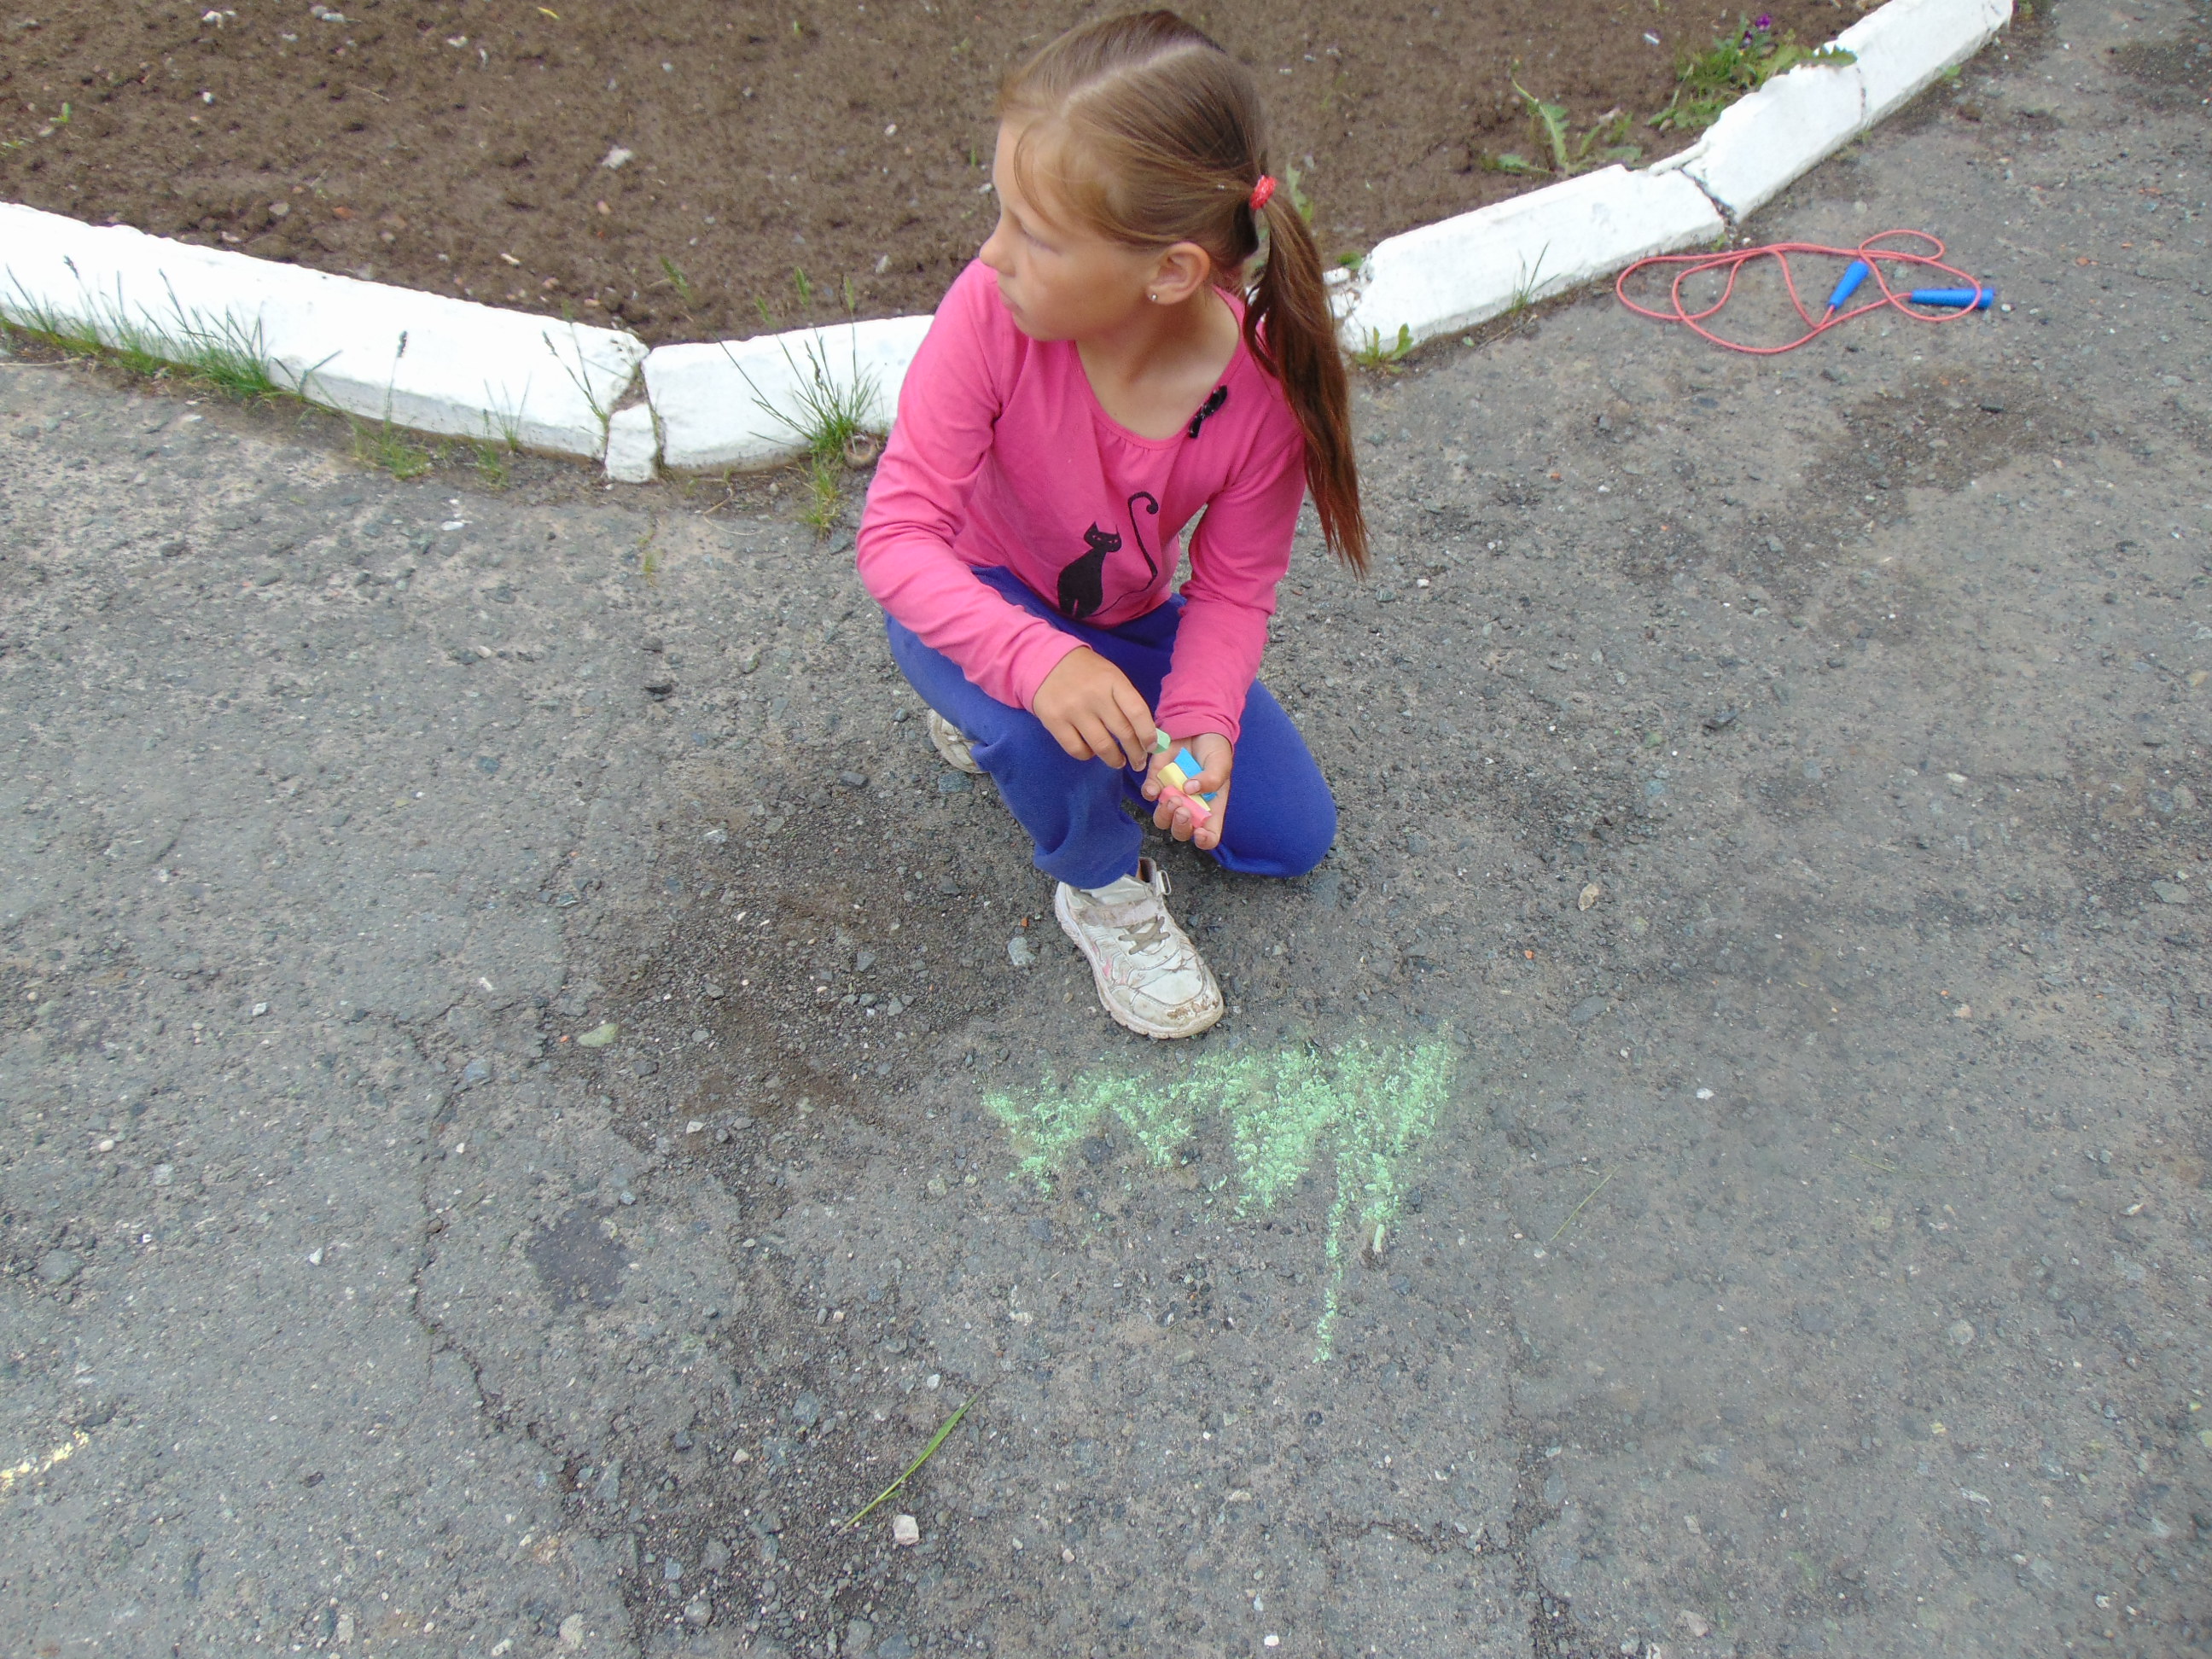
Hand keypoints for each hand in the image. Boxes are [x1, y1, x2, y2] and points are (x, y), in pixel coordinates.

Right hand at [1032, 648, 1158, 771]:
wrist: (1046, 662)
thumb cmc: (1086, 671)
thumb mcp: (1111, 676)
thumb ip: (1126, 700)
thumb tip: (1144, 733)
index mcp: (1113, 681)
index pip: (1137, 712)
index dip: (1148, 734)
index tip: (1152, 746)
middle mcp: (1094, 696)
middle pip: (1123, 733)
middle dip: (1136, 753)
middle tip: (1139, 762)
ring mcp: (1073, 710)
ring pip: (1102, 746)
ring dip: (1114, 759)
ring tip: (1118, 761)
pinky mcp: (1055, 722)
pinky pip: (1077, 749)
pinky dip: (1088, 755)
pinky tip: (1092, 751)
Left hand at [1143, 731, 1232, 850]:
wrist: (1198, 726)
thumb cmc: (1214, 749)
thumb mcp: (1221, 763)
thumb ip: (1212, 778)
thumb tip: (1191, 789)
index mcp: (1210, 808)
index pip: (1209, 835)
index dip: (1204, 840)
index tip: (1200, 833)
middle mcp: (1190, 806)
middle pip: (1181, 831)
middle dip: (1181, 826)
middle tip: (1183, 809)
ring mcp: (1172, 795)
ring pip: (1162, 819)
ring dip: (1165, 814)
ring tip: (1172, 798)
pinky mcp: (1157, 781)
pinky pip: (1149, 794)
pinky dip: (1150, 792)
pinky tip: (1154, 787)